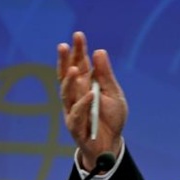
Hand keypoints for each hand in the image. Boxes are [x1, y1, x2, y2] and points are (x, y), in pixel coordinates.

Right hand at [57, 31, 127, 170]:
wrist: (111, 144)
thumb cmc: (111, 117)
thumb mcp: (114, 93)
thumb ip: (106, 75)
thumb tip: (99, 51)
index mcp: (85, 84)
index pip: (79, 64)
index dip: (77, 50)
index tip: (78, 35)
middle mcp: (75, 95)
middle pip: (68, 76)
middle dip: (66, 60)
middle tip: (65, 45)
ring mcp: (72, 110)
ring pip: (67, 94)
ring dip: (70, 81)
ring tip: (75, 68)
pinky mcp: (74, 126)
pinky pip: (77, 114)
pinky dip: (84, 104)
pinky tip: (90, 94)